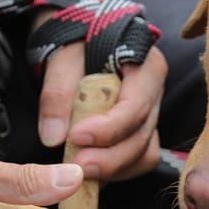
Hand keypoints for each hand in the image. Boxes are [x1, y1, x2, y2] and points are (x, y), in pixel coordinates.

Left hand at [16, 0, 168, 180]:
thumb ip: (58, 92)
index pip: (135, 108)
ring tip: (80, 172)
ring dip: (114, 169)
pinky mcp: (140, 131)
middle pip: (142, 137)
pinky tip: (90, 172)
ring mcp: (150, 115)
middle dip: (110, 158)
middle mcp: (155, 94)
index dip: (108, 129)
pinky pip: (138, 160)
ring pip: (144, 154)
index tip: (75, 137)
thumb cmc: (77, 39)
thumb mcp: (64, 55)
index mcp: (147, 67)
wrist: (81, 36)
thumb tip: (53, 138)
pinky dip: (116, 171)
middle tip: (77, 167)